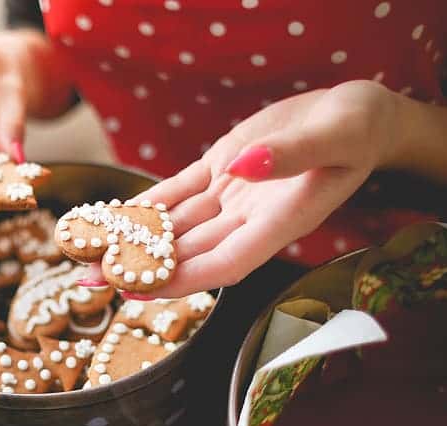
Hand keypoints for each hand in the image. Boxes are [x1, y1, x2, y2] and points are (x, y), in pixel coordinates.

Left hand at [103, 80, 403, 297]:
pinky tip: (115, 214)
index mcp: (282, 223)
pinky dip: (148, 204)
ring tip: (88, 251)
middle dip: (141, 268)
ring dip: (134, 239)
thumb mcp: (338, 136)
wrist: (356, 116)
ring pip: (175, 226)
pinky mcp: (220, 171)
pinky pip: (178, 193)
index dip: (183, 280)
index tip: (139, 289)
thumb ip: (293, 156)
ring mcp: (232, 198)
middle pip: (189, 254)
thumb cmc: (358, 129)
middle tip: (92, 279)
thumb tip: (242, 167)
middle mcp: (250, 220)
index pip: (226, 264)